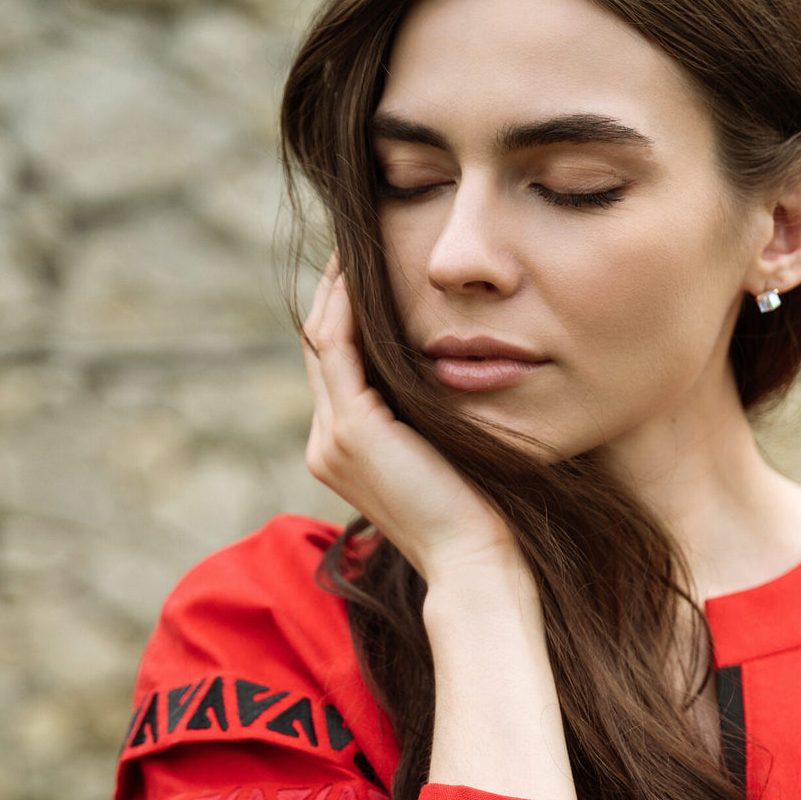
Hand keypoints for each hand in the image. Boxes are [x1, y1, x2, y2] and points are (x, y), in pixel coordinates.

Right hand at [301, 258, 518, 582]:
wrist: (475, 562)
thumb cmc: (479, 515)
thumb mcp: (447, 453)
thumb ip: (432, 417)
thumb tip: (457, 370)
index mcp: (344, 451)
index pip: (336, 365)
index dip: (348, 313)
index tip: (372, 268)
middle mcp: (326, 443)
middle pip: (321, 345)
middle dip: (337, 290)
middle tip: (360, 237)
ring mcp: (333, 438)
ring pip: (323, 339)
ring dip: (338, 287)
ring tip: (359, 242)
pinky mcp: (354, 430)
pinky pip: (339, 346)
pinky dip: (349, 305)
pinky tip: (368, 270)